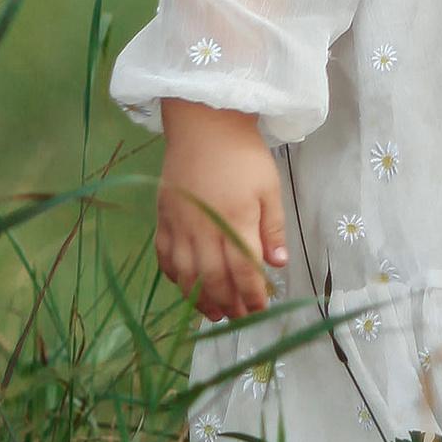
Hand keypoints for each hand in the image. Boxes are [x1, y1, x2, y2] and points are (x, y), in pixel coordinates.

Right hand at [156, 102, 287, 319]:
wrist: (204, 124)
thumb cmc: (243, 155)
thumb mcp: (269, 188)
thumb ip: (272, 229)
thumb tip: (278, 264)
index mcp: (235, 220)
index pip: (243, 270)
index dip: (252, 295)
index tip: (260, 309)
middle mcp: (204, 228)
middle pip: (213, 279)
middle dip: (228, 304)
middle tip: (238, 318)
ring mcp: (179, 224)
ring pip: (186, 274)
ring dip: (199, 299)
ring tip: (213, 314)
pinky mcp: (163, 218)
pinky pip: (164, 257)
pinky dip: (174, 277)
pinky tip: (185, 286)